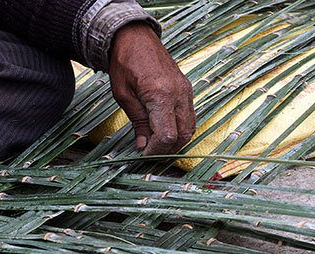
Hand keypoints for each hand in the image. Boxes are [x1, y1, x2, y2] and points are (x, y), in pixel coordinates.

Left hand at [106, 23, 195, 155]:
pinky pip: (189, 115)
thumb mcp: (124, 96)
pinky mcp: (186, 88)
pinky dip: (179, 127)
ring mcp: (185, 90)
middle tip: (149, 152)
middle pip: (184, 134)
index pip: (167, 135)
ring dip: (175, 140)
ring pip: (190, 126)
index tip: (143, 153)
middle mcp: (179, 93)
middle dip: (167, 148)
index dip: (156, 150)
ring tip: (155, 143)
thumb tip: (143, 146)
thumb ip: (137, 122)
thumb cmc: (125, 63)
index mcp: (161, 95)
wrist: (136, 38)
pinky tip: (162, 129)